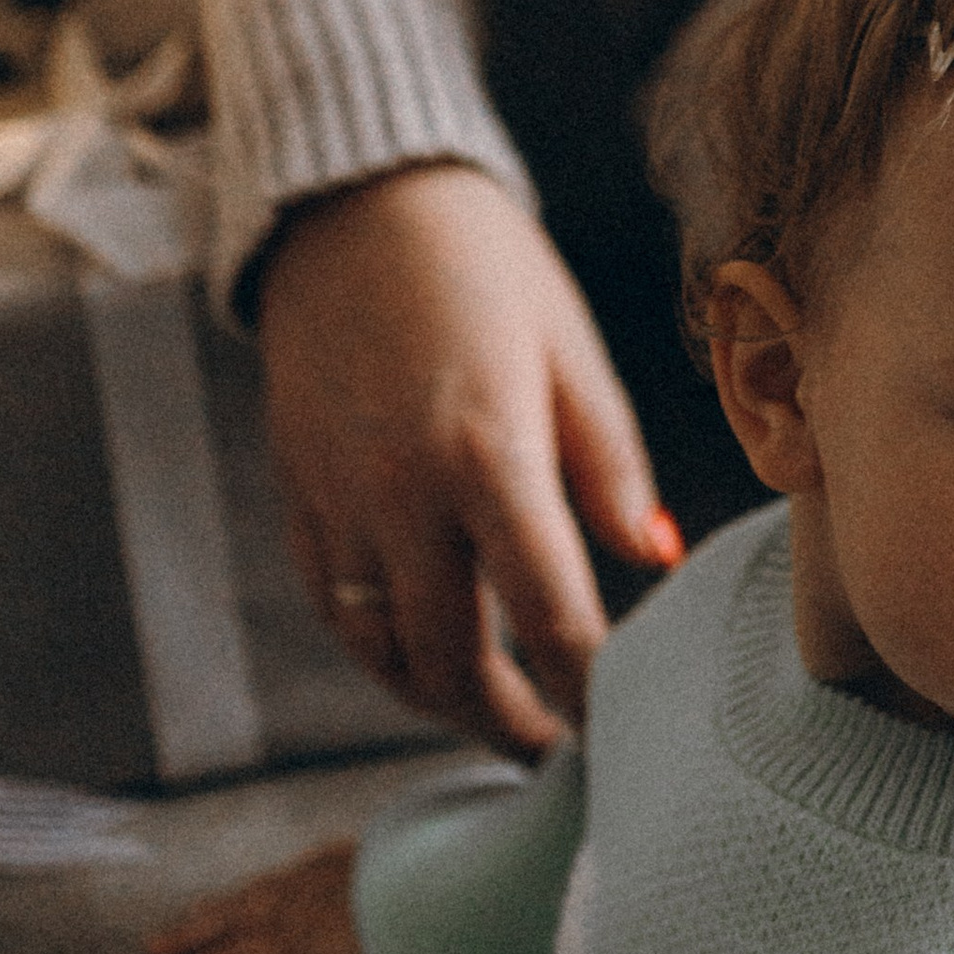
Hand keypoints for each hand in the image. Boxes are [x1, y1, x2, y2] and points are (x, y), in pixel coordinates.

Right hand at [145, 842, 387, 953]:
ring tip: (197, 912)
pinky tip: (273, 879)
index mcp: (292, 948)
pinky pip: (296, 867)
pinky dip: (272, 878)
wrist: (456, 895)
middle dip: (192, 935)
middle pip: (234, 922)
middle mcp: (298, 907)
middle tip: (153, 945)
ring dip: (224, 905)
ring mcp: (324, 877)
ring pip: (260, 891)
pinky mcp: (355, 857)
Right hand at [256, 165, 681, 757]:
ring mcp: (338, 499)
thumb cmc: (487, 269)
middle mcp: (400, 491)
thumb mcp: (571, 351)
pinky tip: (424, 653)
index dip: (585, 687)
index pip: (546, 610)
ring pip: (378, 650)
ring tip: (496, 712)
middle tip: (555, 748)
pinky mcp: (298, 492)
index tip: (620, 726)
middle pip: (449, 657)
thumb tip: (655, 557)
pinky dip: (378, 650)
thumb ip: (611, 465)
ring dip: (437, 700)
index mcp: (486, 451)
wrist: (357, 204)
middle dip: (506, 721)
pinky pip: (333, 606)